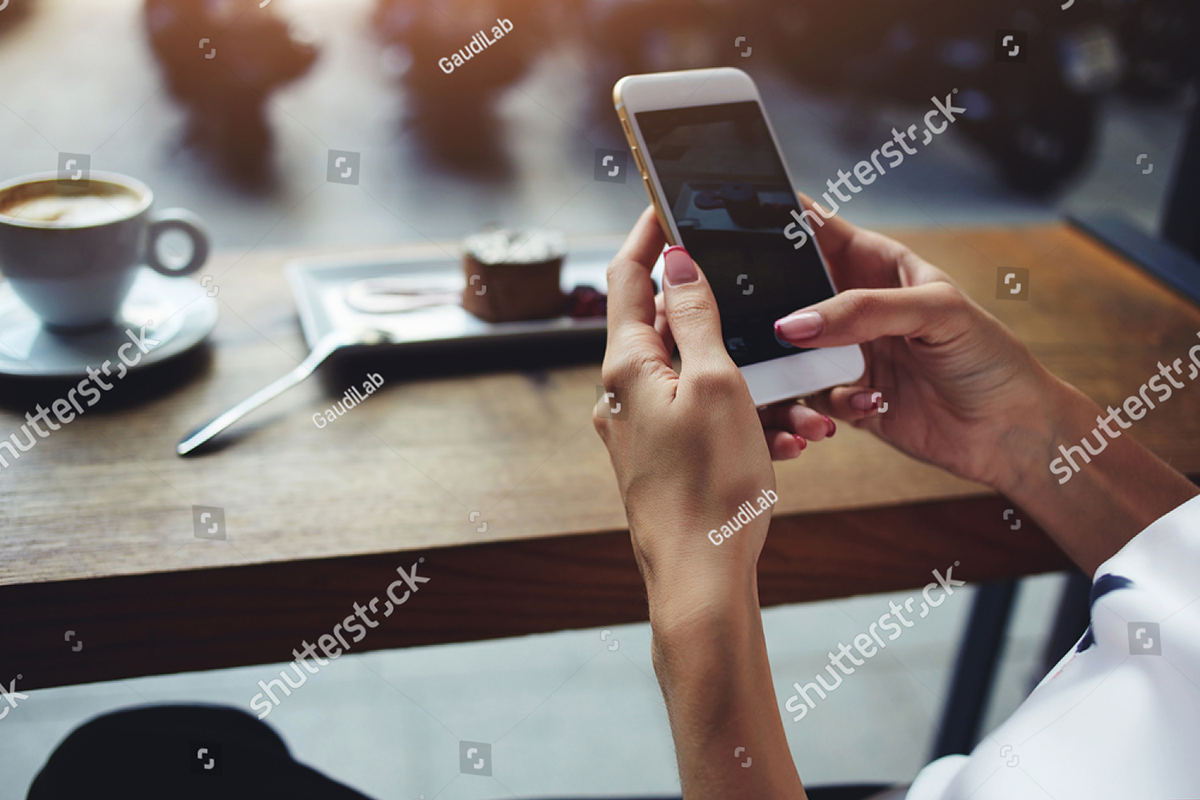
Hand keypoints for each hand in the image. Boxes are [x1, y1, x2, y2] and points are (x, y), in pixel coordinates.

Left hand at [594, 208, 779, 613]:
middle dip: (715, 310)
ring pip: (694, 377)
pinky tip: (782, 438)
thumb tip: (676, 261)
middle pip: (662, 324)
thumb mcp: (716, 385)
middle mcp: (621, 395)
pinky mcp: (659, 460)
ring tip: (794, 400)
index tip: (668, 201)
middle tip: (755, 296)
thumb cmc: (710, 486)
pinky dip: (740, 416)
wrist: (701, 580)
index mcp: (626, 367)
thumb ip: (694, 318)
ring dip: (743, 376)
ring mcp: (638, 430)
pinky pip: (702, 419)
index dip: (647, 233)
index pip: (626, 276)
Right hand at [772, 196, 1058, 490]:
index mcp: (877, 265)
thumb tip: (793, 325)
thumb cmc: (989, 357)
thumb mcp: (935, 312)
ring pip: (788, 352)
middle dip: (769, 303)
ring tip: (823, 378)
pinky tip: (870, 405)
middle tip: (754, 314)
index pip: (817, 230)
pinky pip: (807, 398)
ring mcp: (845, 353)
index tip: (736, 221)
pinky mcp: (842, 398)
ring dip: (793, 368)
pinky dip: (824, 405)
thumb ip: (862, 311)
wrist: (1009, 432)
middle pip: (788, 292)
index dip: (780, 220)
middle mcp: (853, 307)